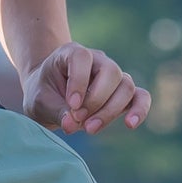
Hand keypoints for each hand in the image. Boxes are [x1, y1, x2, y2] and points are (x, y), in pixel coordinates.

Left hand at [22, 42, 150, 137]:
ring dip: (110, 110)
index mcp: (72, 53)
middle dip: (96, 100)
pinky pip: (141, 97)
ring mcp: (113, 76)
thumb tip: (71, 124)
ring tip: (90, 129)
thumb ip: (56, 111)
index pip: (83, 58)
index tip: (72, 105)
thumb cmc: (43, 94)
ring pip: (126, 86)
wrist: (49, 97)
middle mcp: (97, 60)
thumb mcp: (40, 101)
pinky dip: (139, 110)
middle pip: (111, 71)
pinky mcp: (123, 94)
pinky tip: (130, 125)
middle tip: (77, 118)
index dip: (79, 81)